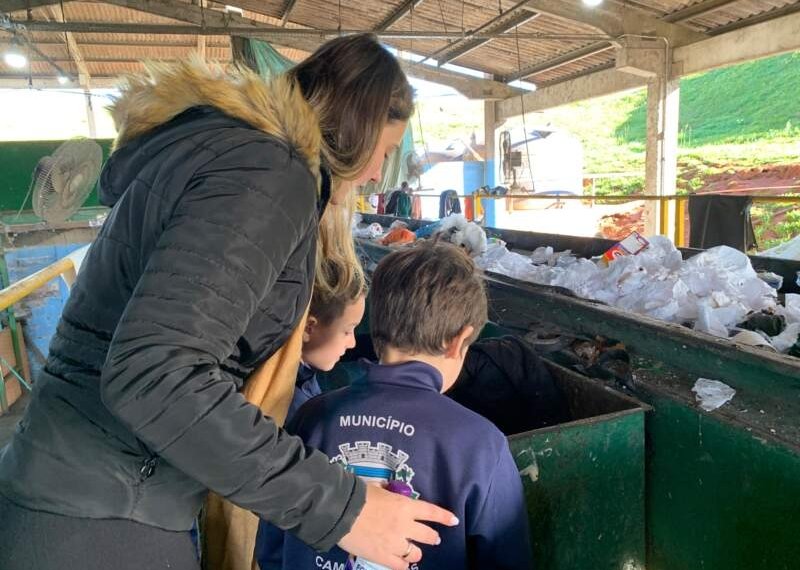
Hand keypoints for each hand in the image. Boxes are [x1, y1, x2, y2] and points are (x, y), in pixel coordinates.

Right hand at [338, 484, 458, 569]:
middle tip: (433, 539)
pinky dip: (402, 566)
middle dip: (432, 538)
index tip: (453, 521)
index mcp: (405, 506)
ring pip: (416, 554)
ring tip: (412, 553)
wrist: (340, 511)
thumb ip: (387, 494)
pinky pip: (400, 567)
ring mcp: (395, 543)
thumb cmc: (358, 495)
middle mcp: (405, 526)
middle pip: (428, 536)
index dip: (444, 517)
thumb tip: (387, 492)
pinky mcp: (383, 557)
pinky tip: (401, 564)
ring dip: (415, 553)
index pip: (431, 512)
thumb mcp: (377, 489)